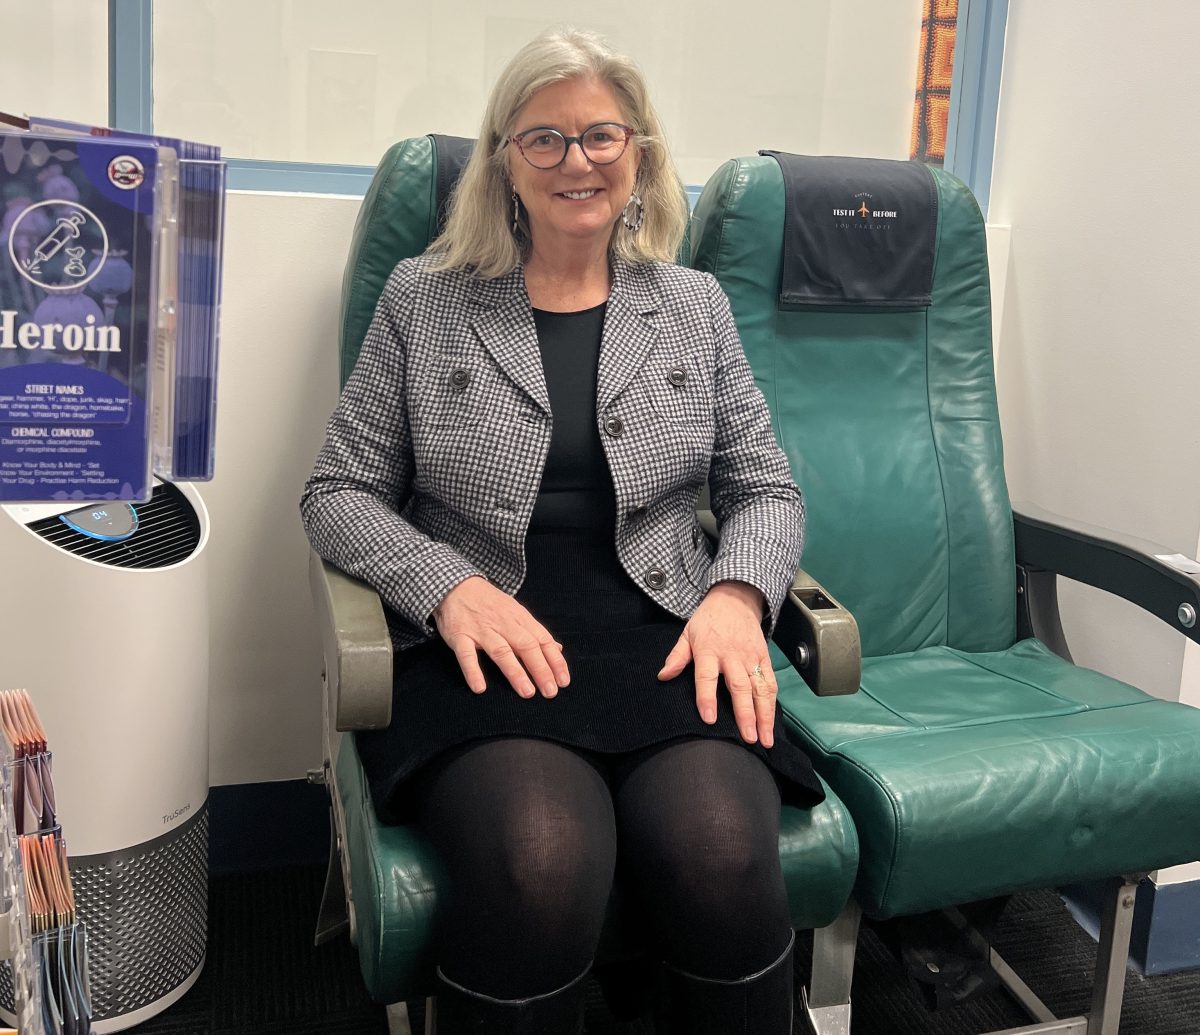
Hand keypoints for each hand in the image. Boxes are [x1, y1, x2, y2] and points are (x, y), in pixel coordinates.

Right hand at [433, 576, 569, 698]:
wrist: (456, 585)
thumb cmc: (490, 603)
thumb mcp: (516, 612)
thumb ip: (535, 632)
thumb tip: (557, 648)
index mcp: (520, 618)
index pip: (542, 640)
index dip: (554, 661)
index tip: (563, 681)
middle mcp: (503, 623)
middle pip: (526, 646)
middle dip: (540, 669)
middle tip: (550, 691)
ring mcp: (481, 629)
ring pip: (501, 651)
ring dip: (515, 672)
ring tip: (527, 692)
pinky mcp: (459, 635)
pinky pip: (466, 654)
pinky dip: (473, 670)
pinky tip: (480, 687)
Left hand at [658, 580, 776, 746]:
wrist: (735, 599)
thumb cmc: (708, 621)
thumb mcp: (687, 634)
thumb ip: (676, 657)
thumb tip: (663, 676)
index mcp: (709, 650)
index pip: (706, 677)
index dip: (707, 698)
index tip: (709, 719)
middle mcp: (732, 655)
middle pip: (740, 687)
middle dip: (745, 714)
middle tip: (748, 738)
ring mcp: (751, 657)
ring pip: (760, 689)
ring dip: (764, 715)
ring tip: (765, 739)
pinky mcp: (765, 658)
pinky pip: (771, 683)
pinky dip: (773, 703)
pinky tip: (772, 722)